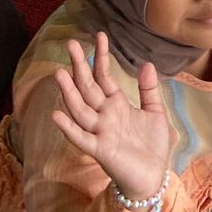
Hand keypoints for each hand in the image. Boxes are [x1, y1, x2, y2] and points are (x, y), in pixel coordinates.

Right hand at [52, 34, 172, 197]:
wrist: (154, 176)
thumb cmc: (153, 146)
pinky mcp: (101, 150)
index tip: (99, 35)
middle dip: (79, 66)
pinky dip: (69, 127)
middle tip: (70, 44)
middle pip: (88, 87)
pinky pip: (82, 138)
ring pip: (80, 108)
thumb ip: (149, 89)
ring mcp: (100, 131)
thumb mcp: (155, 112)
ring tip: (59, 73)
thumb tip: (146, 63)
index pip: (104, 76)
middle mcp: (104, 115)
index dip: (101, 57)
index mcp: (116, 104)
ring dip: (69, 92)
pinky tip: (57, 114)